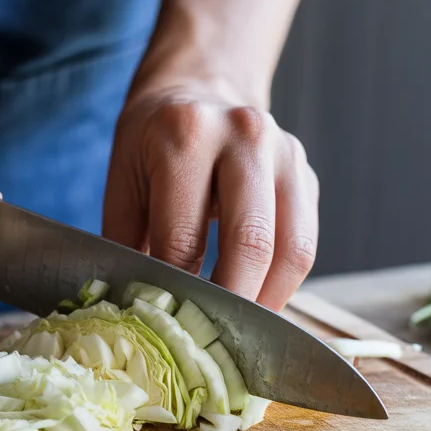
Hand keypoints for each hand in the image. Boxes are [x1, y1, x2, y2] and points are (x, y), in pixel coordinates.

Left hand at [102, 80, 318, 310]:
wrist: (199, 89)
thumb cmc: (153, 145)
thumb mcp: (123, 184)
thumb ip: (127, 246)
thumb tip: (136, 313)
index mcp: (186, 135)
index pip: (184, 237)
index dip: (176, 292)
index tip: (167, 327)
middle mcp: (245, 136)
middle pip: (251, 243)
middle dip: (232, 304)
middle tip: (213, 342)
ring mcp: (285, 153)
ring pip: (293, 250)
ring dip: (269, 301)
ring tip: (243, 331)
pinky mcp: (307, 175)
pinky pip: (305, 244)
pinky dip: (284, 283)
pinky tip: (259, 301)